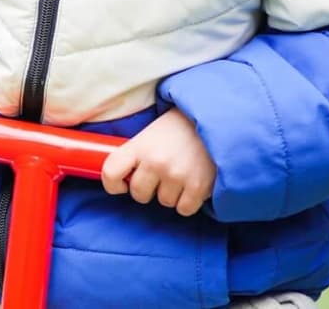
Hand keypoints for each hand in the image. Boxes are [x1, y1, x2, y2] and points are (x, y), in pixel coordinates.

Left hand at [100, 108, 215, 216]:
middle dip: (148, 188)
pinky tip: (193, 183)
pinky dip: (189, 201)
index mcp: (139, 145)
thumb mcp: (151, 132)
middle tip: (160, 175)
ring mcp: (176, 176)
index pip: (111, 172)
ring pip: (164, 202)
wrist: (217, 119)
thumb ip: (137, 154)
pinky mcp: (198, 187)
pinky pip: (184, 209)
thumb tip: (124, 178)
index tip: (123, 184)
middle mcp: (155, 162)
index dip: (112, 184)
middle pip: (138, 194)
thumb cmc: (181, 127)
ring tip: (182, 173)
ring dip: (171, 193)